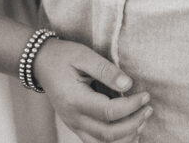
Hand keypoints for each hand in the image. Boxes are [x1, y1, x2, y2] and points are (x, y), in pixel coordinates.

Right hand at [33, 38, 151, 142]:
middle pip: (109, 134)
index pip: (109, 113)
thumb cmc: (63, 55)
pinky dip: (116, 141)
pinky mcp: (76, 126)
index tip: (145, 95)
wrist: (40, 62)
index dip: (131, 106)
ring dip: (127, 136)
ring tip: (142, 119)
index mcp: (75, 100)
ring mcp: (74, 125)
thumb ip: (106, 70)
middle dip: (134, 123)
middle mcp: (74, 118)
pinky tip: (129, 130)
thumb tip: (128, 85)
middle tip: (148, 108)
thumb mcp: (83, 55)